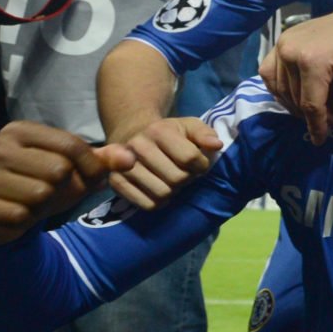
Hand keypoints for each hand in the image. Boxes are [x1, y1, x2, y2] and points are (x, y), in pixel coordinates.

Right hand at [0, 120, 133, 244]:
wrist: (3, 216)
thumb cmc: (43, 187)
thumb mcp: (76, 172)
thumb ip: (103, 161)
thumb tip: (130, 158)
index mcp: (18, 131)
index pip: (71, 146)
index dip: (91, 168)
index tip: (93, 180)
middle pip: (57, 170)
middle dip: (64, 189)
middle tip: (51, 194)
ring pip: (39, 193)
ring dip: (43, 206)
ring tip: (32, 203)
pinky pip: (18, 215)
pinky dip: (24, 221)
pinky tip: (15, 216)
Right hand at [105, 116, 221, 209]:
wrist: (133, 137)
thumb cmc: (169, 135)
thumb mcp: (189, 127)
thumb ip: (205, 134)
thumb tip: (216, 146)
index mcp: (158, 130)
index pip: (190, 158)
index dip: (202, 165)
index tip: (199, 164)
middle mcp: (138, 146)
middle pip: (177, 178)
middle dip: (187, 178)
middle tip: (184, 173)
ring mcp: (124, 166)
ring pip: (163, 193)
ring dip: (174, 191)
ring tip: (172, 181)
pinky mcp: (116, 183)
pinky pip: (147, 204)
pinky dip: (159, 202)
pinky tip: (160, 189)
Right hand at [260, 4, 332, 142]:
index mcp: (311, 61)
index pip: (310, 104)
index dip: (316, 126)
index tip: (320, 141)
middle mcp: (289, 53)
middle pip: (296, 100)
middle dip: (313, 115)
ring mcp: (280, 46)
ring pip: (281, 91)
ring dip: (296, 104)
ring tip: (320, 107)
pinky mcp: (277, 44)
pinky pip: (269, 75)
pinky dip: (281, 89)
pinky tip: (298, 93)